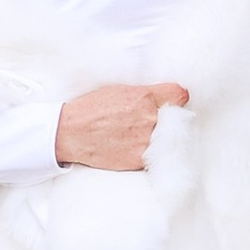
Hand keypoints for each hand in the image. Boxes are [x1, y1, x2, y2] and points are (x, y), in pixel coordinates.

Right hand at [54, 82, 190, 173]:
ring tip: (138, 135)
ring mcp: (145, 141)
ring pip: (167, 140)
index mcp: (145, 97)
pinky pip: (154, 156)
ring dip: (159, 138)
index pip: (179, 95)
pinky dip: (148, 153)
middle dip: (166, 120)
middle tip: (150, 121)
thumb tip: (165, 96)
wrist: (70, 133)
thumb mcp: (119, 90)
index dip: (176, 99)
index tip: (173, 102)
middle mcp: (149, 118)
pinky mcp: (138, 160)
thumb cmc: (91, 109)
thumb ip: (145, 93)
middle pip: (176, 119)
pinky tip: (133, 147)